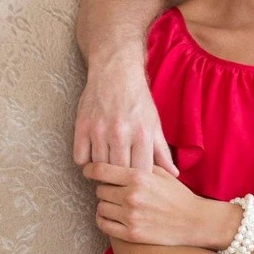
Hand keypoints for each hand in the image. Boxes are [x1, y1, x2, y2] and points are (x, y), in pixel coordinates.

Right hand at [73, 55, 177, 175]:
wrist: (115, 71)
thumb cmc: (138, 100)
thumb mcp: (154, 124)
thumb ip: (162, 152)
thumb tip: (174, 175)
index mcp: (142, 135)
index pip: (141, 172)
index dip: (139, 181)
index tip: (137, 182)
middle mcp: (120, 133)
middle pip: (119, 172)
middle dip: (121, 179)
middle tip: (121, 180)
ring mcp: (99, 130)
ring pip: (99, 166)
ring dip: (103, 170)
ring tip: (108, 169)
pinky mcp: (81, 125)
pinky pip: (80, 157)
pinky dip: (85, 161)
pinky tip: (93, 156)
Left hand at [85, 161, 230, 247]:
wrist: (195, 222)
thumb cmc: (178, 196)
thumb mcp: (161, 173)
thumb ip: (138, 165)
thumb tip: (116, 155)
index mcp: (137, 177)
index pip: (100, 170)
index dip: (91, 170)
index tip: (89, 172)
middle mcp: (131, 196)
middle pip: (100, 190)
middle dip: (106, 189)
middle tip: (115, 192)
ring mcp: (130, 217)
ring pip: (100, 207)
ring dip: (106, 206)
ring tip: (117, 206)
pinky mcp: (132, 234)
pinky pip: (104, 225)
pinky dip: (104, 220)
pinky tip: (113, 217)